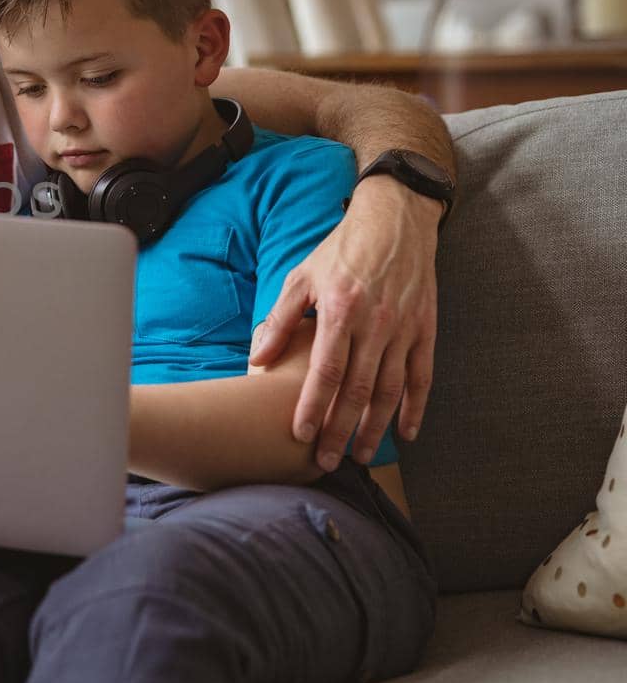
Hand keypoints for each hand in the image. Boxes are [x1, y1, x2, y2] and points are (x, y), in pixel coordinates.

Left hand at [249, 177, 439, 470]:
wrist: (396, 220)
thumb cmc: (341, 250)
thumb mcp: (302, 277)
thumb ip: (280, 320)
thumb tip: (256, 360)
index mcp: (341, 311)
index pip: (325, 371)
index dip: (313, 406)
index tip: (299, 434)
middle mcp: (375, 324)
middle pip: (357, 390)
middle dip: (340, 430)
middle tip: (326, 461)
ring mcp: (404, 329)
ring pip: (390, 389)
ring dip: (376, 427)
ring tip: (362, 456)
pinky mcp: (426, 329)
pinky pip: (422, 376)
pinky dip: (415, 407)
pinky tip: (407, 432)